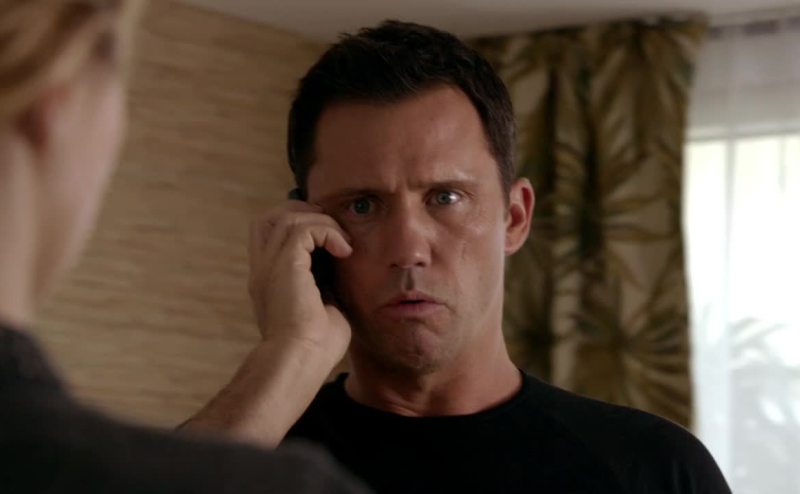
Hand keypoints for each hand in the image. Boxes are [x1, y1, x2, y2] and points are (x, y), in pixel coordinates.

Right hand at [248, 200, 352, 367]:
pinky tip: (345, 251)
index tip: (333, 241)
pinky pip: (304, 228)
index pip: (273, 237)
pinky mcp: (284, 265)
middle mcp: (263, 270)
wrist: (300, 363)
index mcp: (270, 282)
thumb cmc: (315, 351)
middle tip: (333, 231)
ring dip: (321, 222)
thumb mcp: (325, 310)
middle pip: (269, 218)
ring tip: (343, 242)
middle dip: (303, 214)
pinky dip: (328, 231)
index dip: (302, 229)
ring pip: (285, 216)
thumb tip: (343, 274)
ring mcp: (269, 266)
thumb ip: (327, 288)